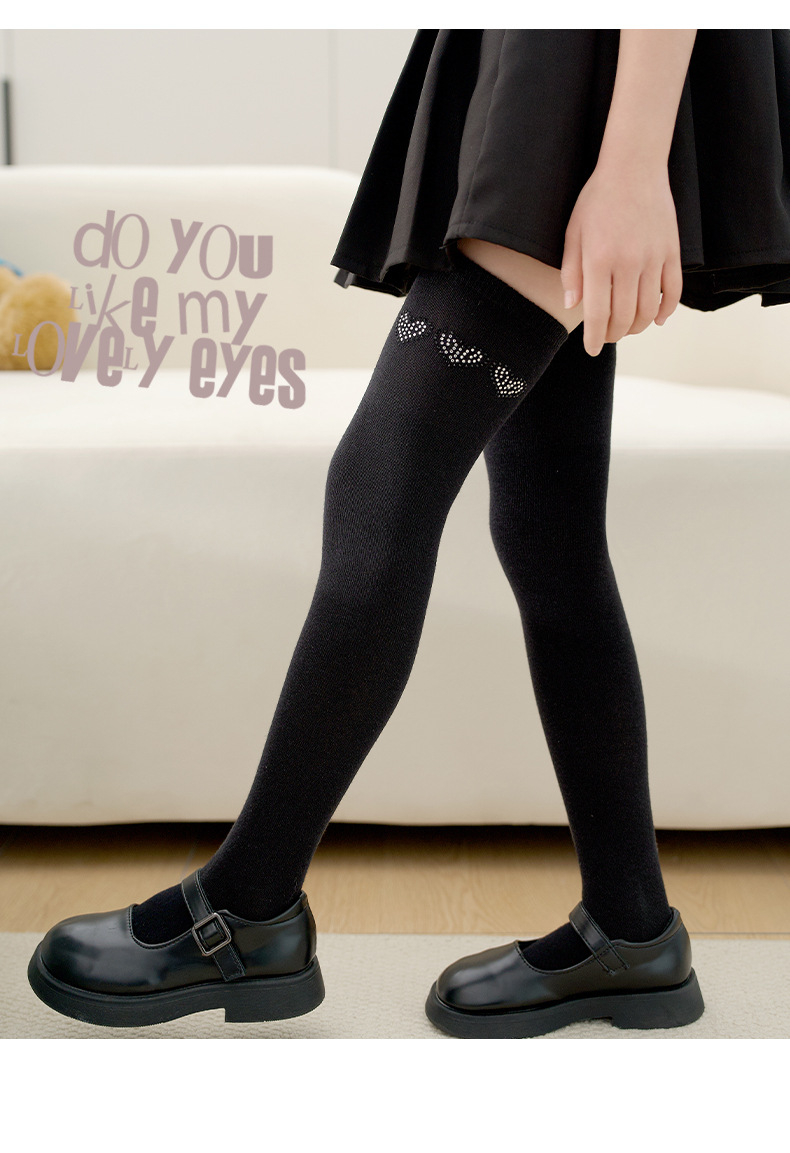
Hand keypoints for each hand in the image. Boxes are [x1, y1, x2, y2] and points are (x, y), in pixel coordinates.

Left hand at [560, 160, 683, 356]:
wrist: (634, 167)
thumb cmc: (597, 200)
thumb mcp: (573, 233)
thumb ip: (571, 272)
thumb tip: (572, 305)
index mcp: (599, 260)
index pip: (597, 314)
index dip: (594, 338)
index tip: (591, 349)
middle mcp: (627, 263)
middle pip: (624, 317)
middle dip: (613, 334)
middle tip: (606, 336)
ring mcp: (653, 258)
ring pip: (649, 310)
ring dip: (638, 327)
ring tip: (627, 328)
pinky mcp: (672, 252)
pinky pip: (673, 291)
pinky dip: (666, 311)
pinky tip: (658, 319)